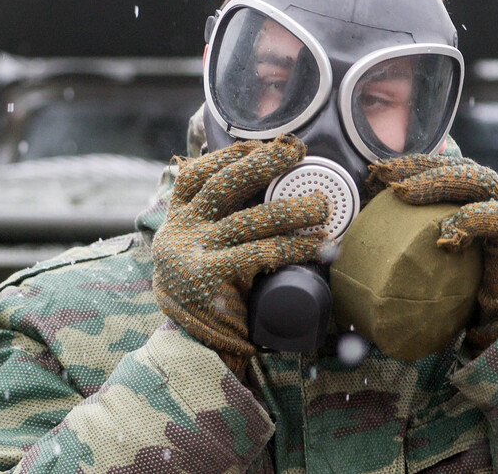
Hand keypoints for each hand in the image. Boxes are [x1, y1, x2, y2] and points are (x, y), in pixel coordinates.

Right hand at [152, 136, 330, 374]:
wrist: (189, 352)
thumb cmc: (205, 297)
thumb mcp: (198, 255)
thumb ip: (215, 227)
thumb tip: (259, 190)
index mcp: (176, 221)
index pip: (195, 176)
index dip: (227, 155)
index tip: (258, 145)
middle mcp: (180, 232)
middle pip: (222, 185)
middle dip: (262, 164)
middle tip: (297, 153)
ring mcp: (194, 254)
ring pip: (249, 219)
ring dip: (291, 208)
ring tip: (322, 205)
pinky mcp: (211, 277)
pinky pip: (260, 252)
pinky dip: (294, 245)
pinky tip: (318, 243)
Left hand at [367, 155, 497, 351]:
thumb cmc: (472, 286)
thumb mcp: (441, 255)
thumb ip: (422, 236)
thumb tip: (373, 233)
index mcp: (477, 196)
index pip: (445, 168)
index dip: (412, 165)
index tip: (376, 172)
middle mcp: (497, 195)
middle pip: (457, 167)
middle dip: (418, 167)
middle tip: (382, 174)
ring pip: (476, 180)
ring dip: (437, 183)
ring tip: (403, 193)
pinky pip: (496, 217)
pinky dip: (469, 221)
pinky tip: (445, 234)